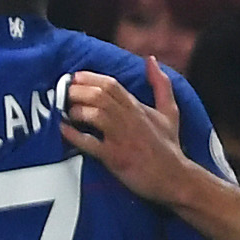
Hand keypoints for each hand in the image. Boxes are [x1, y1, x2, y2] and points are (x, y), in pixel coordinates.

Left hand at [61, 53, 203, 207]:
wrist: (176, 179)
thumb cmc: (169, 147)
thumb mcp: (170, 112)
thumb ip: (161, 84)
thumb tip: (151, 60)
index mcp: (138, 107)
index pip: (111, 84)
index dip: (89, 78)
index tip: (74, 77)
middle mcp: (130, 119)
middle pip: (100, 95)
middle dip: (77, 92)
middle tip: (63, 94)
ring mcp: (123, 138)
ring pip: (96, 114)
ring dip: (76, 111)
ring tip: (65, 111)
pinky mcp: (116, 158)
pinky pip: (91, 144)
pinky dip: (74, 136)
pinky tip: (63, 130)